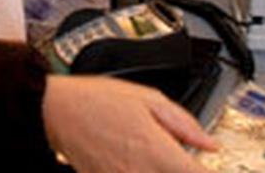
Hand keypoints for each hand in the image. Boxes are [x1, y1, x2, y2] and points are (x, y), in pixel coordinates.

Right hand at [42, 75, 216, 172]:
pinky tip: (135, 163)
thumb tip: (208, 142)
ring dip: (160, 171)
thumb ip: (183, 123)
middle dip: (181, 169)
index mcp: (159, 152)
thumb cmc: (97, 100)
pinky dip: (137, 171)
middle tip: (176, 159)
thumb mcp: (147, 98)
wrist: (55, 111)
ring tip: (151, 158)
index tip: (206, 164)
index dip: (207, 171)